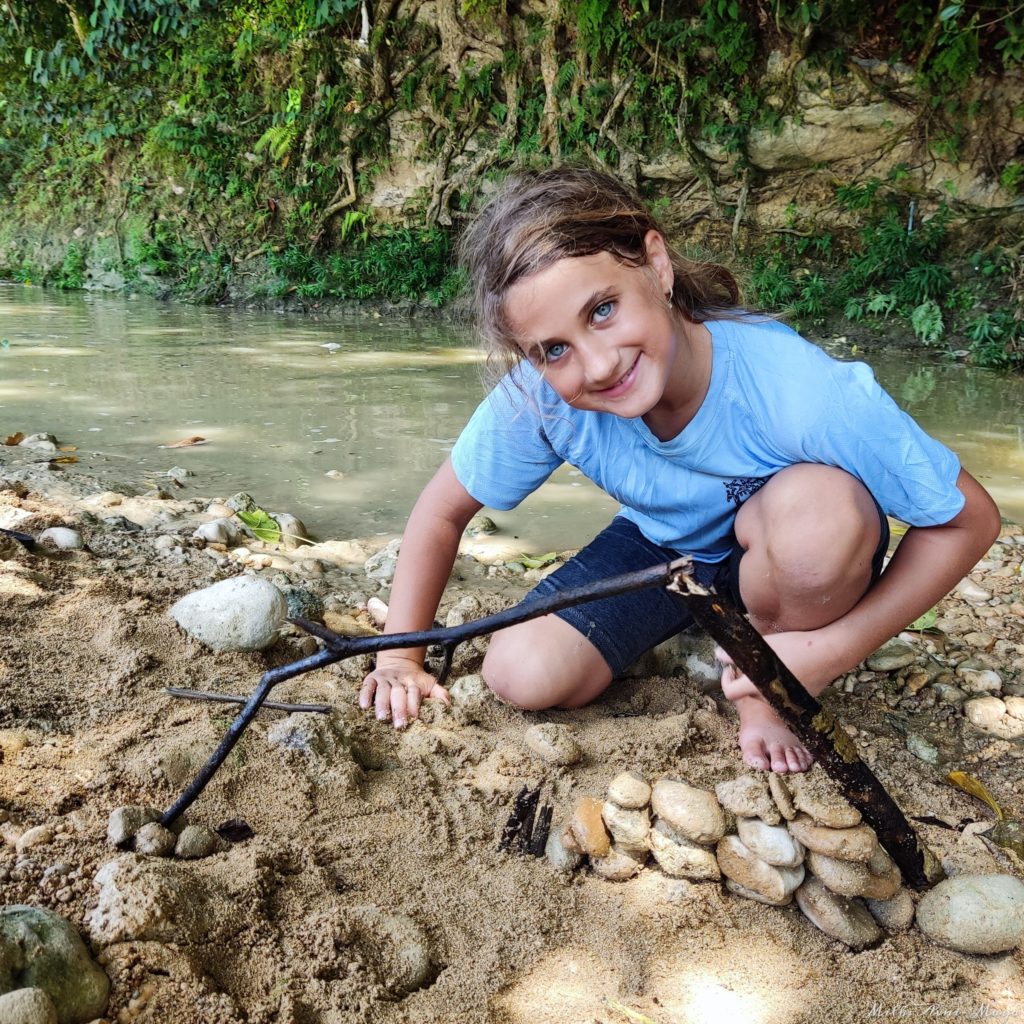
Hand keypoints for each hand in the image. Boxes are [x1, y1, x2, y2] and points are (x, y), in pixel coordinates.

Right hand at [360, 656, 449, 728]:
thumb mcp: (430, 684)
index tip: (415, 718)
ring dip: (382, 704)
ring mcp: (384, 679)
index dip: (414, 705)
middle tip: (399, 725)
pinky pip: (367, 686)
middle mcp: (398, 680)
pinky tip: (364, 706)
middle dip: (399, 709)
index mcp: (413, 682)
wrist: (399, 662)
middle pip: (398, 694)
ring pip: (382, 691)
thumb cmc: (415, 681)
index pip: (414, 693)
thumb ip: (439, 694)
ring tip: (381, 718)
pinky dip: (365, 695)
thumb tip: (448, 707)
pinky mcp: (372, 678)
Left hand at [716, 629, 837, 702]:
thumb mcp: (764, 644)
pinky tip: (787, 667)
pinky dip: (777, 684)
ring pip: (764, 692)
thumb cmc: (797, 646)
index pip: (730, 693)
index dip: (725, 681)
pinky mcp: (797, 701)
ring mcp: (784, 701)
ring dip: (761, 681)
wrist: (829, 653)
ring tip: (770, 661)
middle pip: (748, 692)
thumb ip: (737, 653)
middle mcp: (769, 698)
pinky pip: (780, 693)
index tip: (729, 670)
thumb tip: (719, 655)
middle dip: (745, 678)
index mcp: (757, 685)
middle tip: (749, 660)